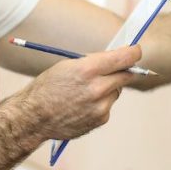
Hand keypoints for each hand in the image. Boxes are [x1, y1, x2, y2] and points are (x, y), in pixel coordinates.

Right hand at [18, 44, 140, 140]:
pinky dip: (101, 103)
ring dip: (109, 88)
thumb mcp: (68, 65)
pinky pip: (108, 105)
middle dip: (123, 70)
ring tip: (86, 91)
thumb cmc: (47, 87)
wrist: (34, 117)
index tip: (136, 50)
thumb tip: (116, 59)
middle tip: (118, 67)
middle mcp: (97, 88)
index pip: (124, 57)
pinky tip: (82, 104)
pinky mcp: (101, 119)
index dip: (134, 52)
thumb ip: (94, 62)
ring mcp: (100, 106)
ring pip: (117, 91)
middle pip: (127, 75)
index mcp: (88, 69)